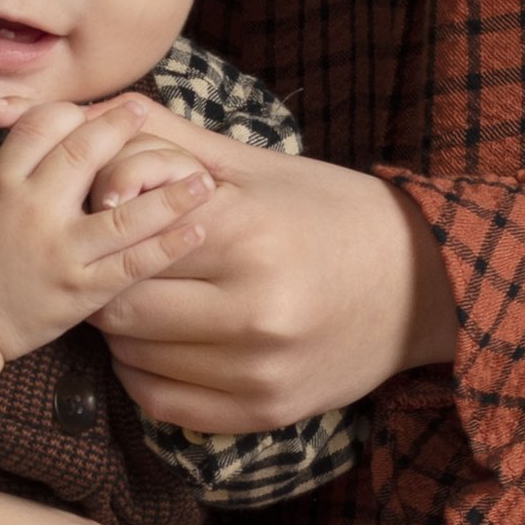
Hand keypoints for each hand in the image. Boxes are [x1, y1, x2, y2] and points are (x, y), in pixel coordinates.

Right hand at [0, 99, 217, 377]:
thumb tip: (33, 145)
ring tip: (202, 178)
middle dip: (121, 128)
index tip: (98, 105)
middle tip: (146, 113)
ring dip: (168, 191)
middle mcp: (35, 210)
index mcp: (2, 183)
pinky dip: (167, 246)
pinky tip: (196, 230)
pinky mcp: (80, 291)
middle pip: (87, 155)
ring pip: (124, 212)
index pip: (44, 126)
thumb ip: (1, 173)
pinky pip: (132, 266)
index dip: (75, 111)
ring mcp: (61, 251)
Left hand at [96, 141, 457, 428]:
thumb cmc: (332, 213)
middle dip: (108, 282)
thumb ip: (173, 141)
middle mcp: (254, 311)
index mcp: (249, 236)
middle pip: (122, 306)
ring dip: (122, 332)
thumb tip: (100, 112)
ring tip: (142, 300)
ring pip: (133, 358)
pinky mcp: (263, 412)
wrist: (424, 285)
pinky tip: (156, 347)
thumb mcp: (259, 166)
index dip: (108, 229)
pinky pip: (162, 403)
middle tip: (115, 265)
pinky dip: (142, 375)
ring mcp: (259, 370)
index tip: (110, 222)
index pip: (128, 241)